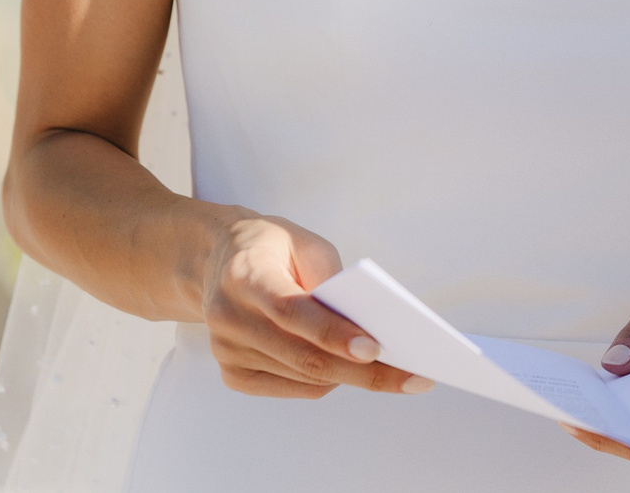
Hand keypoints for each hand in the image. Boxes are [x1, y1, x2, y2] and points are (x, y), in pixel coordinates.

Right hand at [200, 213, 433, 399]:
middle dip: (362, 371)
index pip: (291, 311)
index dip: (334, 333)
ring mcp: (227, 351)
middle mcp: (229, 317)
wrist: (217, 260)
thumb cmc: (273, 249)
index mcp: (244, 275)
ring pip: (303, 377)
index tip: (376, 348)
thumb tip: (366, 328)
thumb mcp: (304, 243)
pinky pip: (293, 387)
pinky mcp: (232, 374)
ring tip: (396, 373)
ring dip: (350, 376)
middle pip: (303, 355)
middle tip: (412, 378)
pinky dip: (325, 380)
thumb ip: (330, 279)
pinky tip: (349, 369)